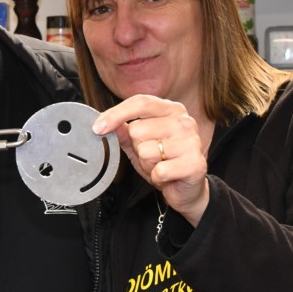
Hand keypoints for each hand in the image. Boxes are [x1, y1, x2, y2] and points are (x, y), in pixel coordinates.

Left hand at [93, 94, 209, 225]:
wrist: (187, 188)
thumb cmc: (164, 162)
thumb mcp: (139, 144)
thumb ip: (124, 132)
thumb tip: (105, 123)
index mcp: (171, 109)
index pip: (140, 102)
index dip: (116, 114)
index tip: (97, 128)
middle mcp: (184, 121)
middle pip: (138, 130)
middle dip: (137, 148)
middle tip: (151, 156)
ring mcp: (192, 141)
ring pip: (146, 151)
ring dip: (147, 164)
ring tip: (160, 165)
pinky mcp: (195, 163)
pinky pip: (159, 170)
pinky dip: (157, 177)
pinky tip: (167, 176)